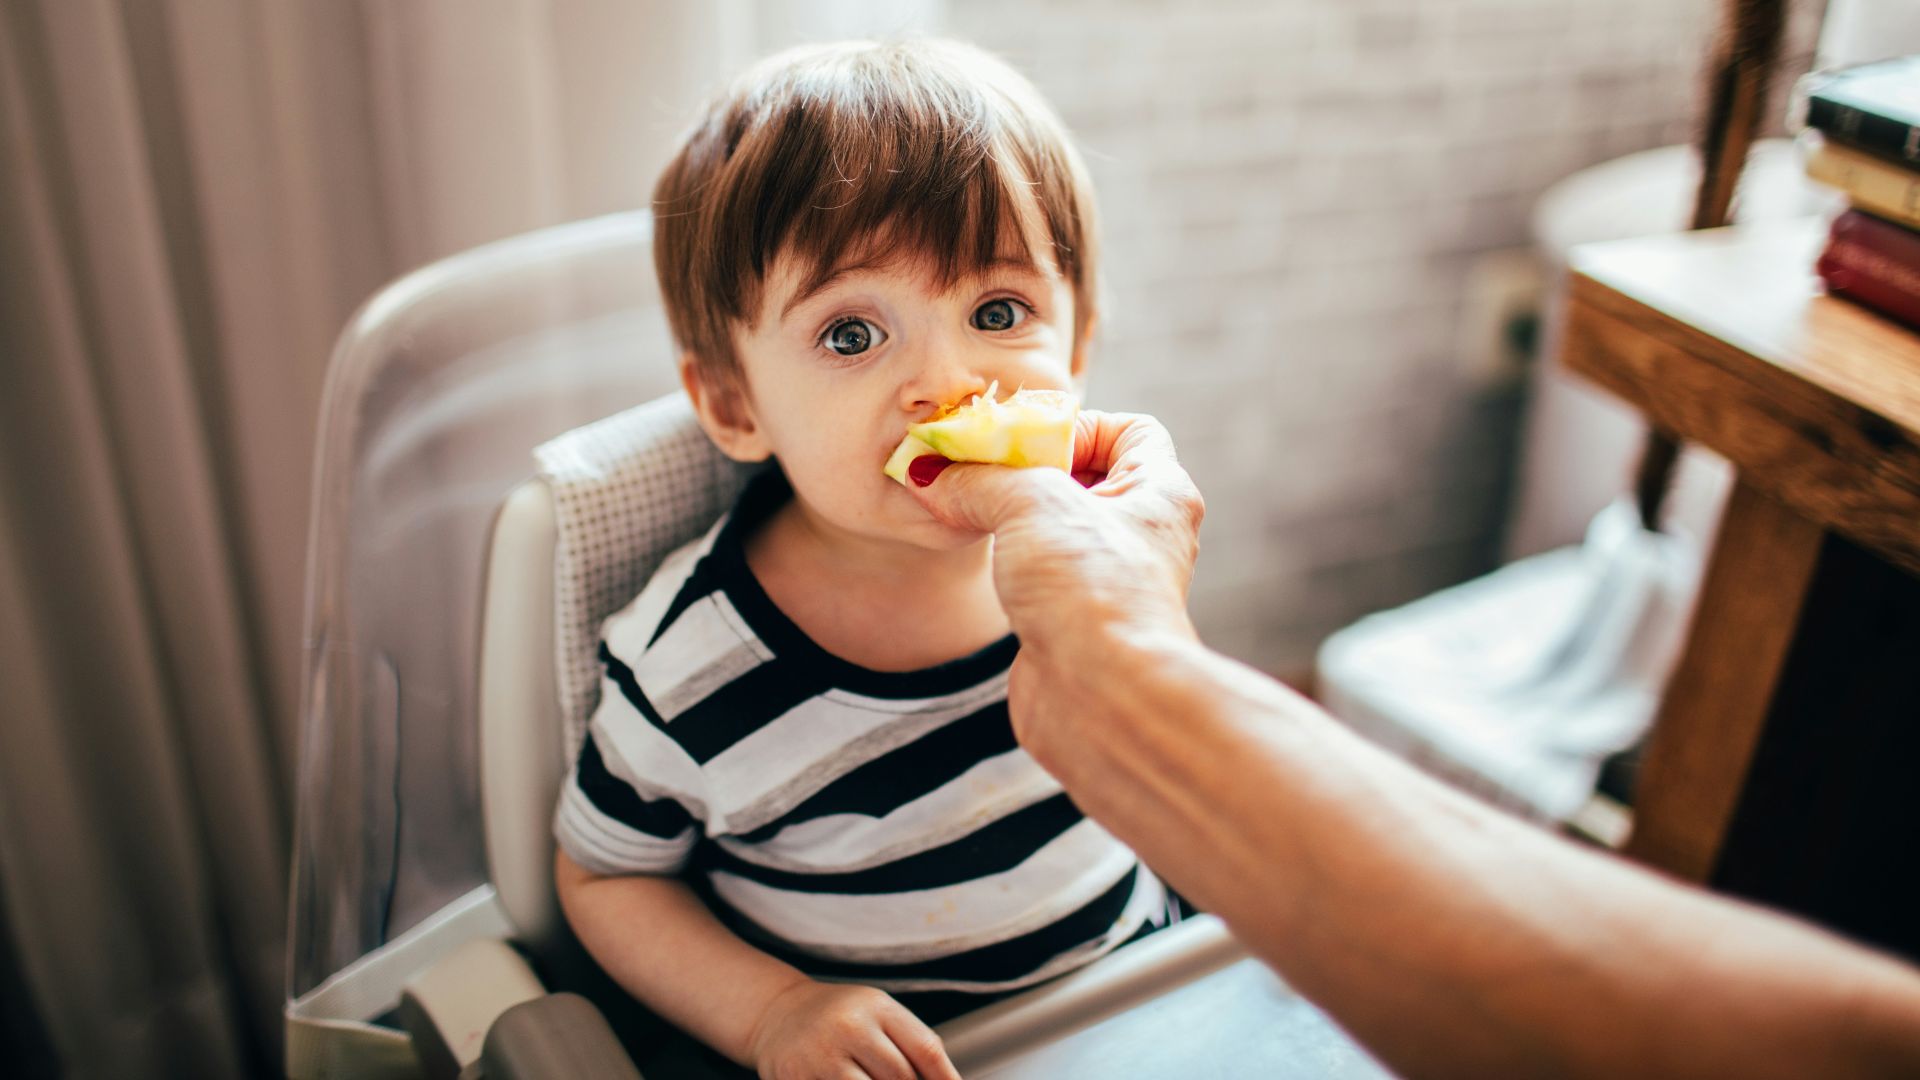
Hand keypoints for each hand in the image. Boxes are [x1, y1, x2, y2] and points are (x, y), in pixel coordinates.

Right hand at [747, 979, 960, 1079]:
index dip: (946, 1079)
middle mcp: (849, 1026)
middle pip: (900, 1077)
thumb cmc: (841, 1019)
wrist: (779, 1014)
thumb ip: (912, 1044)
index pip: (925, 1049)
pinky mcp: (797, 1077)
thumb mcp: (878, 1015)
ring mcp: (821, 1055)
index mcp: (877, 1006)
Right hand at [906, 410, 1204, 771]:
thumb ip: (979, 480)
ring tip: (968, 513)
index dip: (1078, 425)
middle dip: (1030, 472)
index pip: (1131, 431)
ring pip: (1058, 531)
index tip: (1026, 442)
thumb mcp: (1030, 502)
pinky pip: (1040, 576)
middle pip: (1086, 478)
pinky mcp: (1076, 625)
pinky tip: (981, 564)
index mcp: (1160, 493)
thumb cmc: (1092, 590)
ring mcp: (1110, 582)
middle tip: (980, 473)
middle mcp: (1144, 536)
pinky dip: (1008, 565)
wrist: (1102, 697)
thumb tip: (932, 477)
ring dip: (1013, 520)